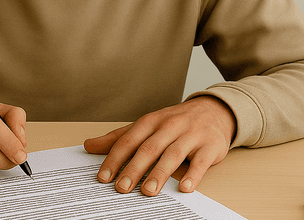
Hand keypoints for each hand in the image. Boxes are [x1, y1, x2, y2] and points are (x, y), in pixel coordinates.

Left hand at [83, 96, 235, 195]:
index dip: (115, 158)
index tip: (103, 177)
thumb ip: (119, 137)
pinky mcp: (210, 146)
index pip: (130, 140)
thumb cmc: (176, 122)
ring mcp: (192, 135)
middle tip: (121, 188)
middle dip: (134, 168)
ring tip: (148, 191)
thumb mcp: (147, 125)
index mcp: (152, 121)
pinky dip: (193, 174)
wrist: (214, 111)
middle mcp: (170, 126)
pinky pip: (201, 161)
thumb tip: (89, 146)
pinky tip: (184, 187)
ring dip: (160, 173)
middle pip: (150, 148)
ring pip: (173, 153)